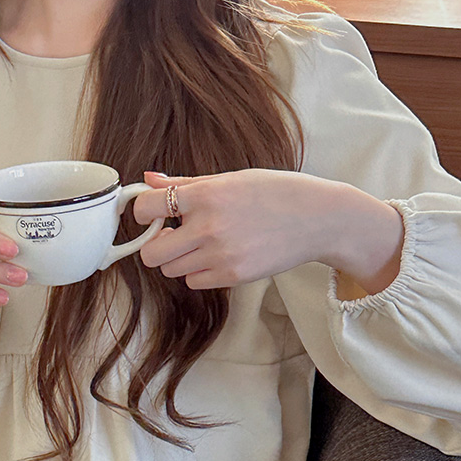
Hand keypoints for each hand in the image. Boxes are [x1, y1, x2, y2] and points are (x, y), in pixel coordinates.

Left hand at [133, 171, 403, 294]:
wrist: (318, 218)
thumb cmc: (275, 193)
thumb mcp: (230, 179)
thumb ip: (185, 183)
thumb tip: (147, 180)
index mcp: (206, 194)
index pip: (146, 208)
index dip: (142, 213)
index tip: (150, 214)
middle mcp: (208, 226)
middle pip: (151, 254)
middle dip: (155, 246)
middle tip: (172, 235)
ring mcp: (220, 255)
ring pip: (171, 270)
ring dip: (179, 259)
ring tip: (202, 243)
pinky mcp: (232, 276)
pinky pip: (194, 281)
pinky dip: (199, 272)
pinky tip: (219, 256)